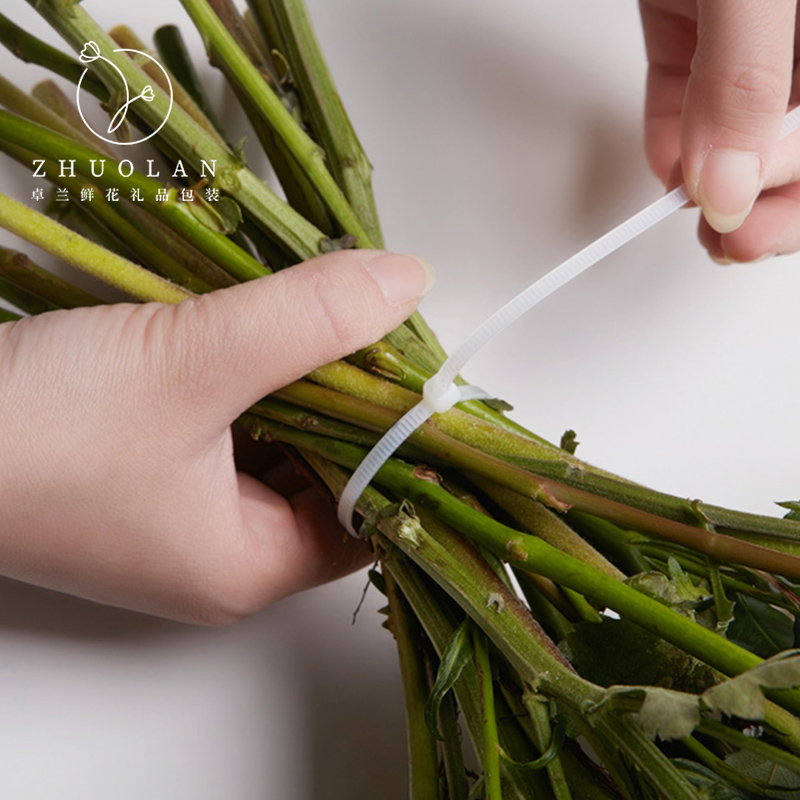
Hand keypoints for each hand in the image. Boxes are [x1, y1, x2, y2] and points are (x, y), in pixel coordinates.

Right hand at [0, 250, 431, 623]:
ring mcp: (184, 511)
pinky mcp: (152, 469)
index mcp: (248, 566)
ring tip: (333, 309)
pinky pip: (234, 423)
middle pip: (334, 474)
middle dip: (357, 399)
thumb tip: (408, 283)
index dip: (407, 443)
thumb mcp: (189, 363)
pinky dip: (255, 375)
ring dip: (303, 377)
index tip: (428, 368)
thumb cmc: (27, 429)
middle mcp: (224, 551)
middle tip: (383, 322)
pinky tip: (265, 325)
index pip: (375, 515)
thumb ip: (307, 321)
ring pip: (284, 441)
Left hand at [639, 0, 799, 261]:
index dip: (793, 185)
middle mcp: (789, 40)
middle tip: (730, 243)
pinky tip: (668, 174)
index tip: (745, 220)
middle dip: (765, 203)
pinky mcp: (687, 28)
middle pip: (793, 146)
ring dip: (715, 189)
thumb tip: (729, 183)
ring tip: (692, 217)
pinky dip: (673, 145)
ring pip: (740, 135)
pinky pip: (685, 101)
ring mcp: (739, 36)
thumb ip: (745, 82)